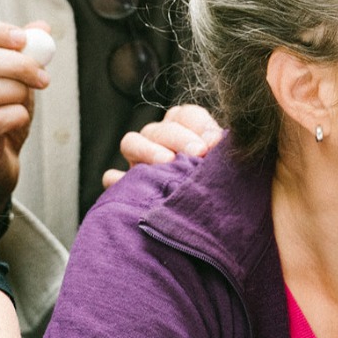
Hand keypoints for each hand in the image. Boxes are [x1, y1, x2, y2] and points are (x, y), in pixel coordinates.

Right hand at [0, 21, 50, 212]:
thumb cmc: (0, 123)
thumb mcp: (14, 83)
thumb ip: (24, 55)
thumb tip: (41, 27)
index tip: (24, 38)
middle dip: (20, 63)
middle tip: (43, 76)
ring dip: (18, 91)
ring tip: (26, 102)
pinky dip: (18, 115)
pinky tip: (19, 121)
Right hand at [102, 104, 223, 187]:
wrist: (210, 222)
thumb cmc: (220, 187)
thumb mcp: (224, 166)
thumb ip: (220, 152)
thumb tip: (218, 143)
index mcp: (186, 129)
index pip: (187, 115)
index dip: (200, 125)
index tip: (214, 143)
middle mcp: (159, 141)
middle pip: (161, 127)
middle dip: (180, 137)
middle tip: (198, 152)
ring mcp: (139, 162)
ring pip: (131, 142)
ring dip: (148, 149)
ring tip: (167, 162)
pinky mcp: (126, 188)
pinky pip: (113, 179)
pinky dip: (118, 180)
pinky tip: (129, 185)